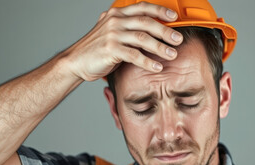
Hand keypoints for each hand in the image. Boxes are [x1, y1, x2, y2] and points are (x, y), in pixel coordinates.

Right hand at [61, 2, 182, 81]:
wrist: (76, 61)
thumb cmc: (96, 49)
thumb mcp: (112, 32)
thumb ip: (128, 28)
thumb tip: (152, 32)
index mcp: (117, 14)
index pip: (142, 7)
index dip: (160, 11)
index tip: (174, 17)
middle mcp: (115, 21)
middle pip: (146, 22)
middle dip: (165, 31)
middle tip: (178, 39)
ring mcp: (112, 35)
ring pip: (142, 38)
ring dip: (160, 47)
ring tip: (172, 54)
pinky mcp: (110, 49)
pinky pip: (134, 55)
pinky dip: (147, 61)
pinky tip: (157, 67)